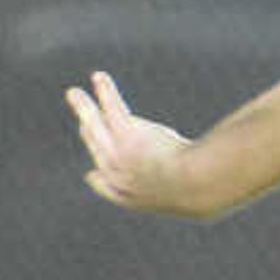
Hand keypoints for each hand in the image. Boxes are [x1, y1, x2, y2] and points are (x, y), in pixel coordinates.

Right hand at [69, 70, 211, 215]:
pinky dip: (105, 91)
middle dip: (88, 134)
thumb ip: (186, 196)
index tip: (93, 175)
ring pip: (94, 127)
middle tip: (83, 124)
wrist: (196, 186)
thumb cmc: (200, 193)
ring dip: (83, 107)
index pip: (105, 184)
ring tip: (73, 94)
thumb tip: (206, 202)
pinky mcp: (126, 134)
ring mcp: (118, 154)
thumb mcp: (191, 200)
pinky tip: (99, 77)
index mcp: (128, 197)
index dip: (100, 178)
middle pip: (96, 149)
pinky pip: (112, 108)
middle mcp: (116, 175)